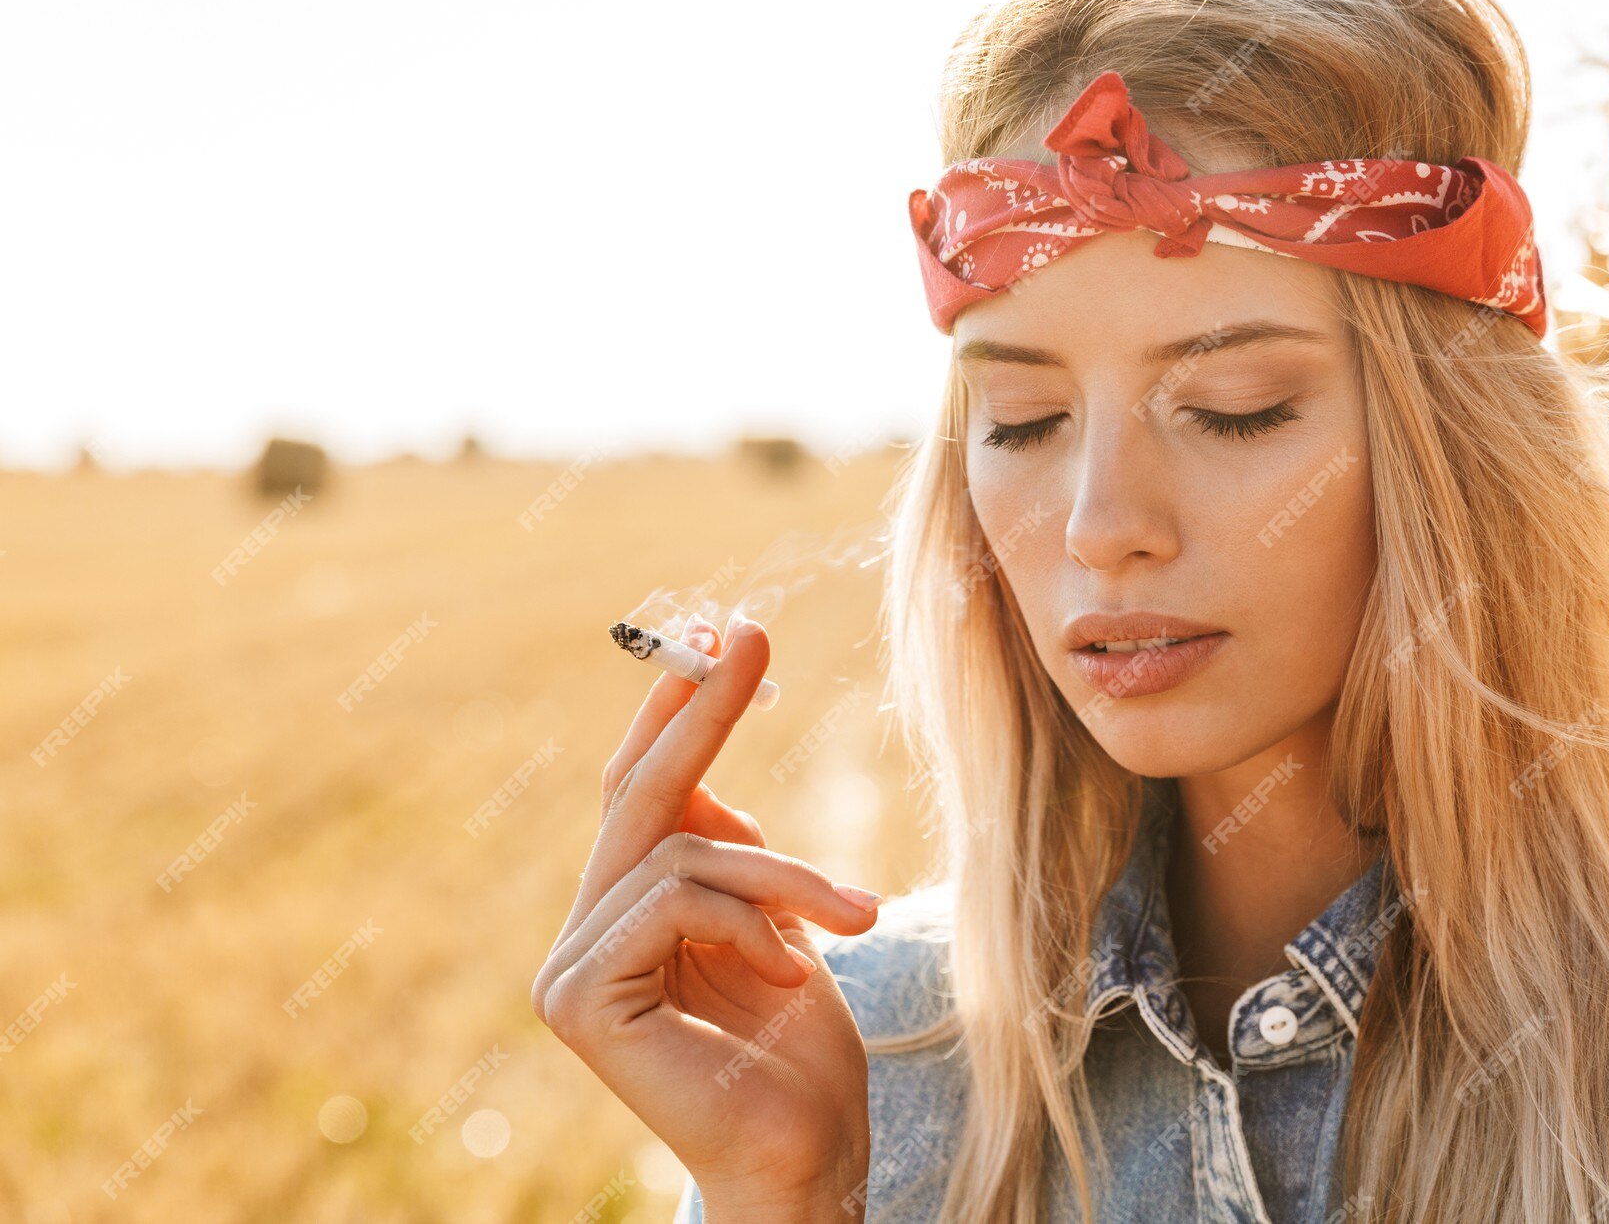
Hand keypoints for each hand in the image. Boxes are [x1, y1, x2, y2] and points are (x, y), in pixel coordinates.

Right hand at [532, 613, 876, 1208]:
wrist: (807, 1161)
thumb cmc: (799, 1058)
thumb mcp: (777, 929)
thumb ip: (734, 860)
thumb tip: (714, 782)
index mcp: (625, 915)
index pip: (640, 795)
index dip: (674, 711)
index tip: (720, 632)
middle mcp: (584, 935)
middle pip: (638, 795)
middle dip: (701, 708)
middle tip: (751, 634)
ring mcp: (572, 967)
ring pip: (680, 848)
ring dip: (783, 873)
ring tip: (852, 917)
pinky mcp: (581, 997)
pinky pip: (672, 897)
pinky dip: (751, 920)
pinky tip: (793, 973)